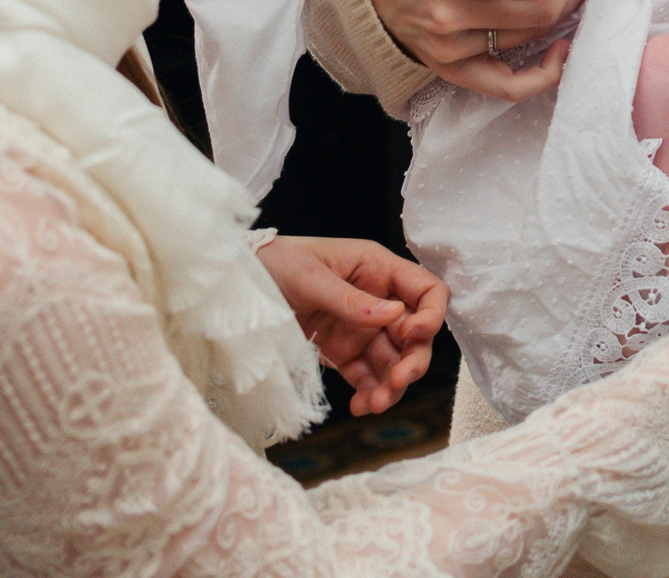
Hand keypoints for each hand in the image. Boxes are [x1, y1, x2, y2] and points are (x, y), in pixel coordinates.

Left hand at [255, 235, 450, 415]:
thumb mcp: (309, 277)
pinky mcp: (343, 352)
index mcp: (378, 269)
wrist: (238, 287)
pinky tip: (361, 406)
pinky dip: (369, 393)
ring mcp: (361, 329)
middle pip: (415, 333)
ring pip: (394, 361)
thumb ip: (350, 299)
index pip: (426, 290)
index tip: (412, 334)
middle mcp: (378, 300)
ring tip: (377, 405)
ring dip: (392, 385)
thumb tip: (393, 315)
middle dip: (413, 360)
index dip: (430, 314)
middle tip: (398, 382)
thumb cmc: (276, 263)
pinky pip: (366, 376)